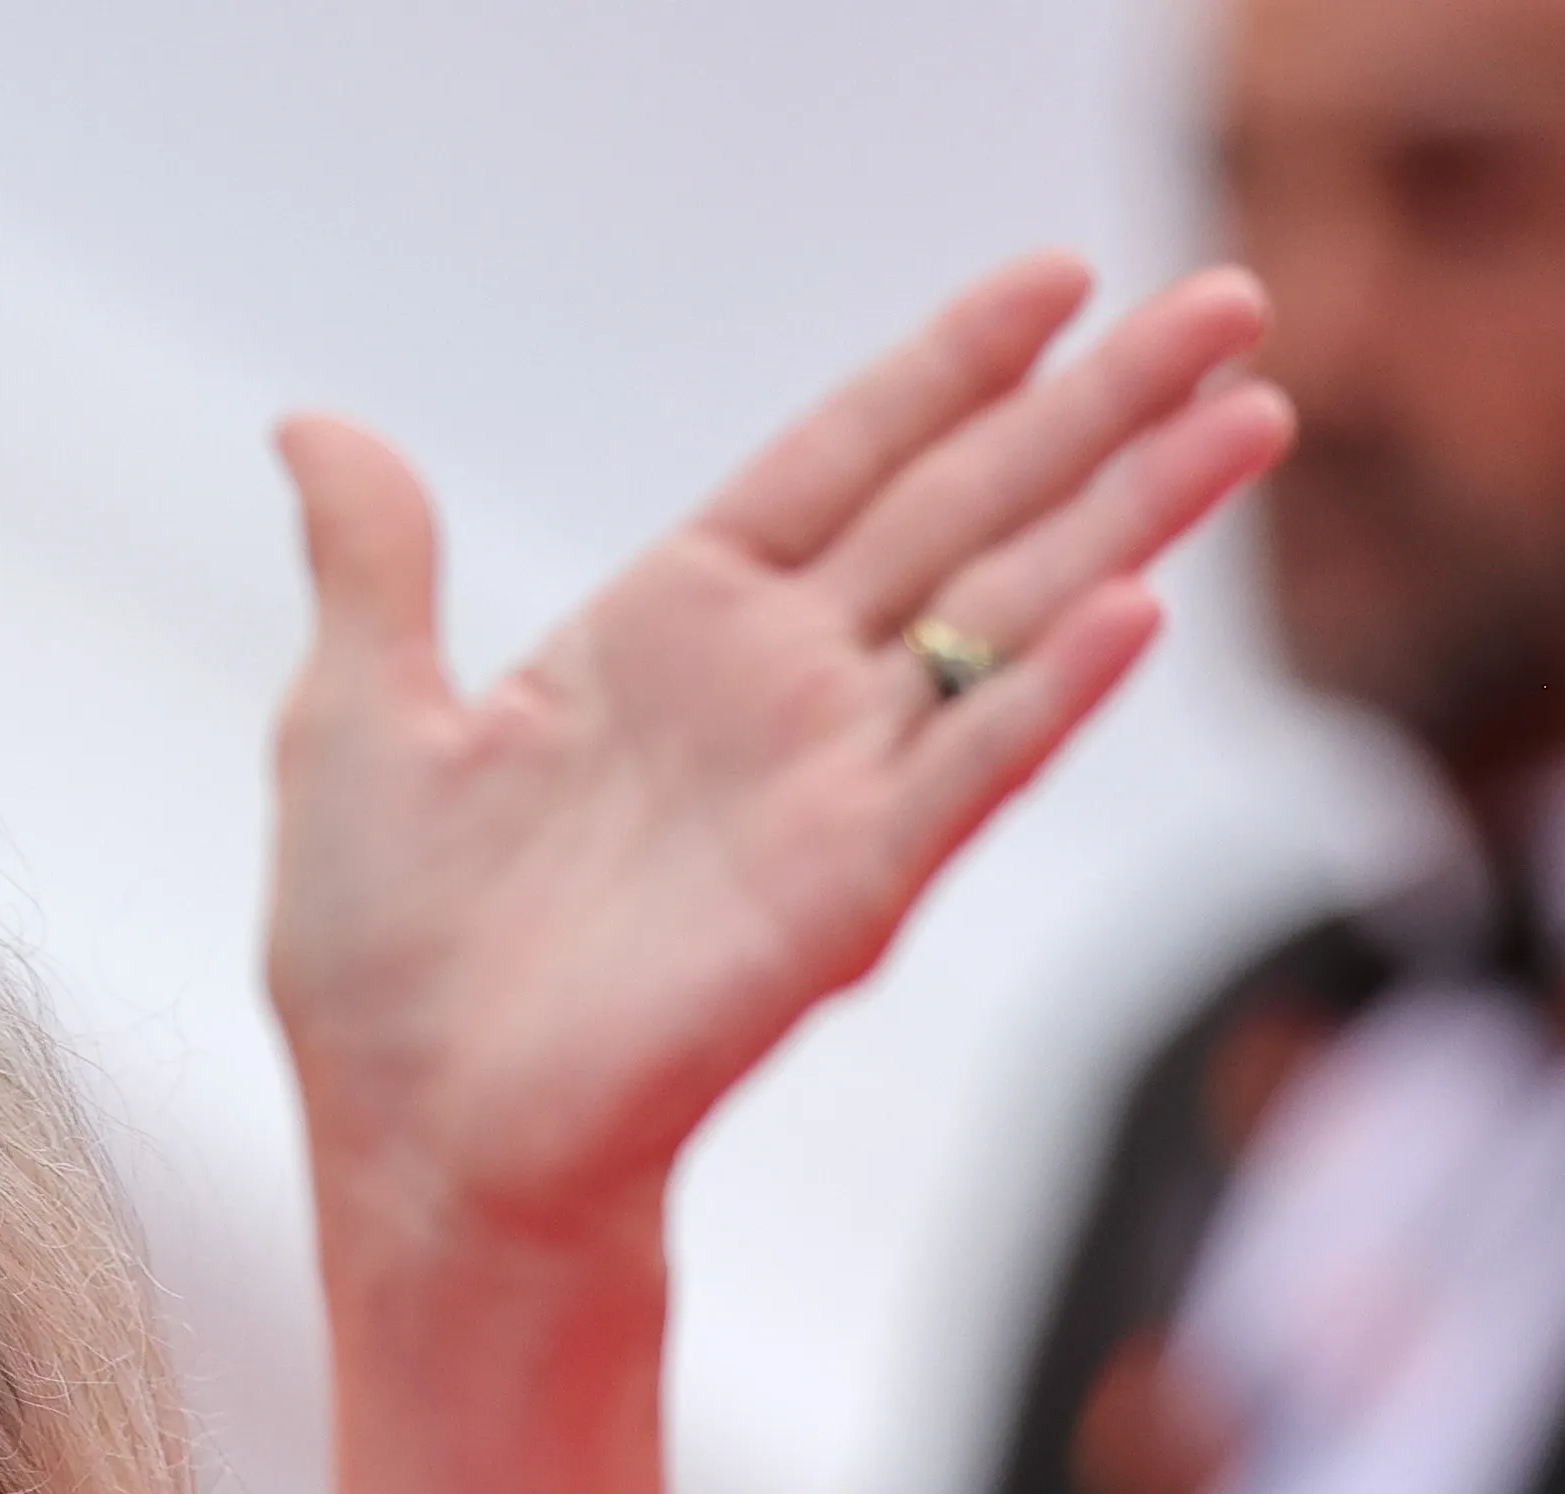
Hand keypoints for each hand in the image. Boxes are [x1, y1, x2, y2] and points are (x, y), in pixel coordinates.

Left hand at [279, 256, 1284, 1493]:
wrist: (416, 1142)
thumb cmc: (379, 966)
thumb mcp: (353, 725)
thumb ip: (374, 567)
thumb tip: (313, 424)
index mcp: (668, 632)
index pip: (836, 463)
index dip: (945, 370)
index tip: (1058, 281)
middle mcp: (773, 694)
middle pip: (964, 508)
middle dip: (1099, 406)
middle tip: (1246, 294)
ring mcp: (824, 788)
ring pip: (1005, 614)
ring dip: (1131, 515)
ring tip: (1251, 412)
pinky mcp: (844, 892)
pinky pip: (966, 771)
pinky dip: (1047, 690)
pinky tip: (1136, 607)